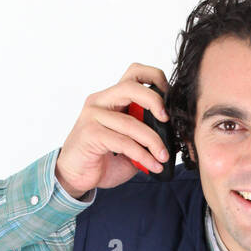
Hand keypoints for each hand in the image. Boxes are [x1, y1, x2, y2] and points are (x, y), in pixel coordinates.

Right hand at [54, 62, 170, 196]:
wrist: (76, 177)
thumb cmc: (102, 159)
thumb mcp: (130, 145)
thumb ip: (146, 135)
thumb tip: (175, 136)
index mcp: (111, 98)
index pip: (134, 73)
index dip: (156, 79)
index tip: (170, 100)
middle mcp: (100, 102)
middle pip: (130, 87)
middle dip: (154, 101)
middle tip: (167, 121)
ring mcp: (92, 116)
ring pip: (130, 122)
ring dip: (153, 141)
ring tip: (164, 156)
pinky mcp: (90, 134)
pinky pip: (123, 142)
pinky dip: (142, 155)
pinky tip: (153, 165)